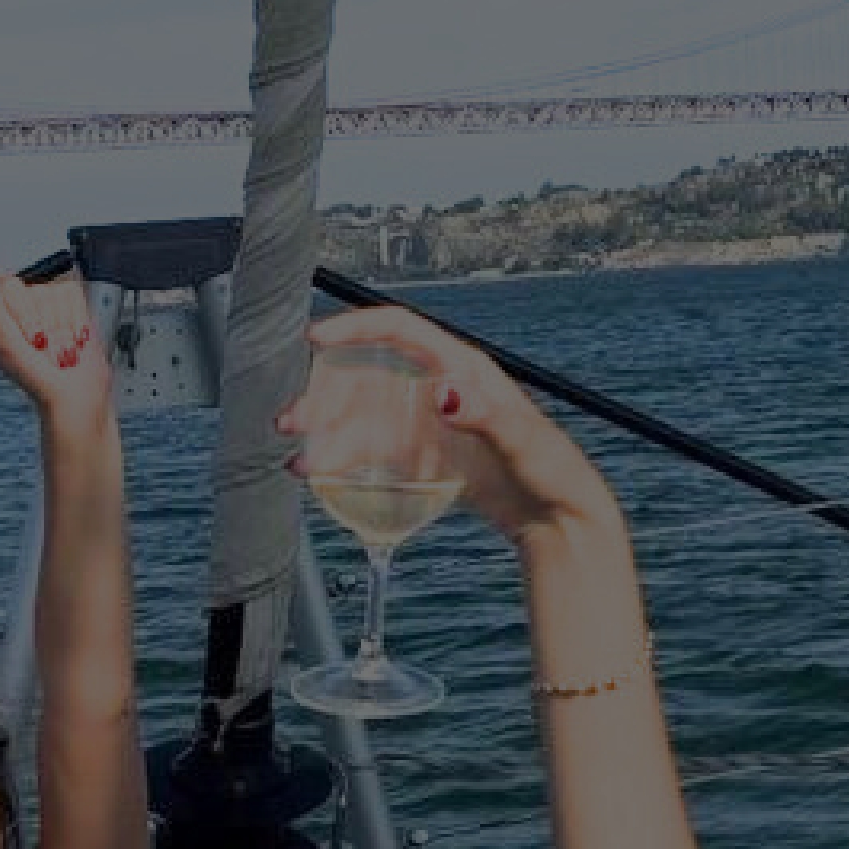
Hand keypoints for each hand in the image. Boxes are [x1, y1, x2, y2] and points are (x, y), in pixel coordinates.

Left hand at [0, 265, 112, 435]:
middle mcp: (18, 307)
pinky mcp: (72, 306)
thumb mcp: (4, 345)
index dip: (13, 309)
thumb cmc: (37, 378)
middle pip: (26, 287)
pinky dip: (76, 319)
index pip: (0, 285)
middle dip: (35, 320)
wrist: (75, 396)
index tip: (21, 334)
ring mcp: (46, 306)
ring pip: (51, 292)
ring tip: (57, 346)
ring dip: (58, 324)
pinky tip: (73, 337)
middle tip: (39, 345)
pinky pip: (73, 294)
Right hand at [277, 308, 615, 544]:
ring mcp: (430, 424)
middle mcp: (440, 388)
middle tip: (288, 422)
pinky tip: (319, 473)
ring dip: (329, 435)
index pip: (400, 331)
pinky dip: (346, 459)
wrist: (560, 520)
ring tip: (299, 462)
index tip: (314, 338)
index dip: (356, 328)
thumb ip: (485, 416)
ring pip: (366, 419)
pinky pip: (377, 451)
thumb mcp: (522, 442)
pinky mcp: (426, 458)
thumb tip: (443, 393)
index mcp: (464, 369)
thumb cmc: (552, 472)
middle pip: (370, 379)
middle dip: (326, 397)